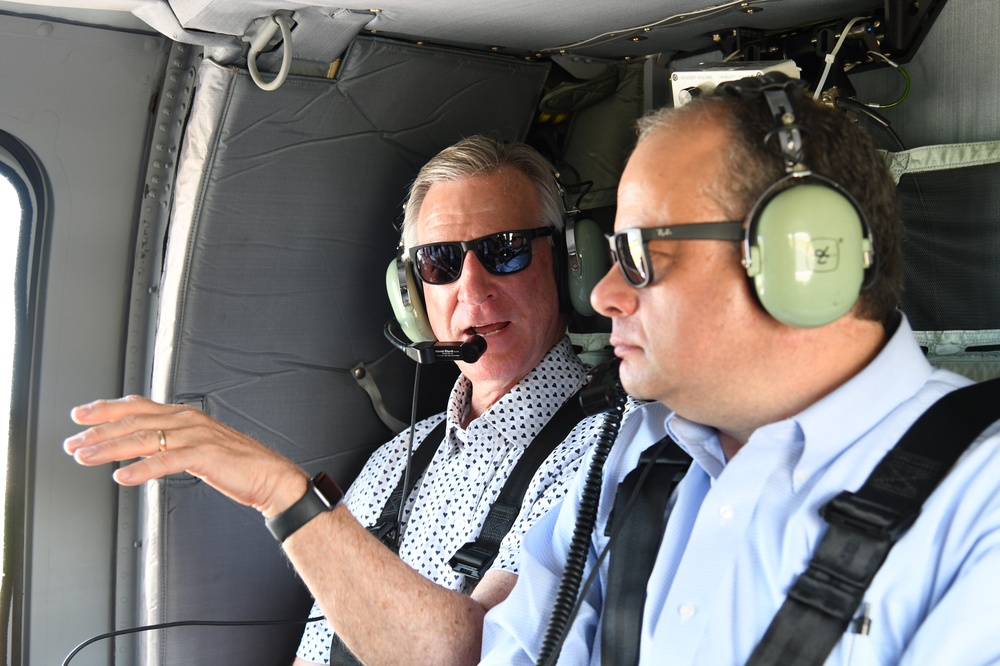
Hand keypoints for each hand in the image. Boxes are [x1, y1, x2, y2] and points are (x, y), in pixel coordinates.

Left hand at [64, 395, 307, 516]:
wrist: (270, 475)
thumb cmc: (236, 464)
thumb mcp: (197, 447)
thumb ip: (170, 443)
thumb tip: (138, 449)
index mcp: (184, 415)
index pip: (137, 406)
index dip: (105, 408)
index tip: (79, 414)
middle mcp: (187, 420)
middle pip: (134, 420)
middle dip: (97, 431)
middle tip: (72, 442)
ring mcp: (196, 436)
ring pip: (143, 438)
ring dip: (108, 448)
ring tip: (84, 457)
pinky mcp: (204, 455)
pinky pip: (165, 461)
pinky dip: (140, 468)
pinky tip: (121, 476)